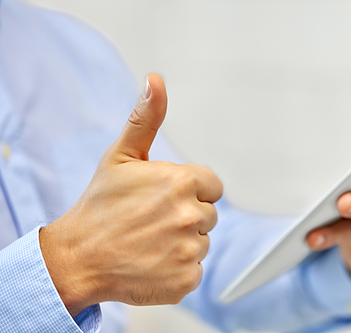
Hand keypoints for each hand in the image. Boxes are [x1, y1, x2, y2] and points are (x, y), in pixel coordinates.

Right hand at [40, 74, 222, 315]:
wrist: (78, 258)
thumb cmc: (100, 206)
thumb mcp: (121, 156)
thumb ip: (146, 119)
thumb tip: (156, 81)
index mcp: (182, 182)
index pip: (212, 186)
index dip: (191, 190)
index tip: (165, 197)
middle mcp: (191, 215)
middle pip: (209, 214)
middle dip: (186, 215)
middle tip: (152, 220)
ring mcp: (189, 250)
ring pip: (202, 242)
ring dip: (182, 242)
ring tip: (149, 241)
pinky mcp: (185, 280)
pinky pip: (195, 269)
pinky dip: (178, 268)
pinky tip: (152, 262)